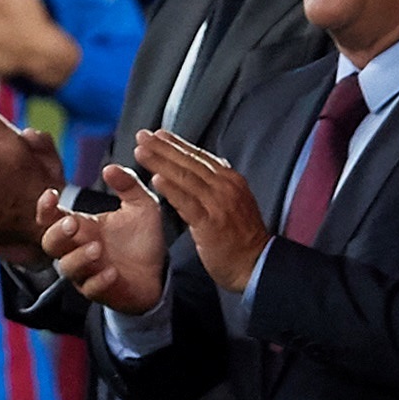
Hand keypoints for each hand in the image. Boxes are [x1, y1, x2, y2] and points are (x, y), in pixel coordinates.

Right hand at [40, 168, 169, 315]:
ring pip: (67, 267)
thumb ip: (128, 185)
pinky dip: (99, 280)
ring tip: (97, 248)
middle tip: (73, 223)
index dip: (45, 207)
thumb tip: (109, 168)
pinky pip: (91, 289)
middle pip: (50, 243)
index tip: (52, 194)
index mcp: (82, 227)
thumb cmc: (142, 240)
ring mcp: (86, 272)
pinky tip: (112, 272)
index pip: (51, 217)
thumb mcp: (142, 206)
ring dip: (78, 257)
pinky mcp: (100, 292)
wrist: (159, 274)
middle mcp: (78, 250)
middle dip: (57, 233)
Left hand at [129, 125, 273, 294]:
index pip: (199, 156)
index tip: (157, 134)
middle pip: (189, 161)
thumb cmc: (242, 238)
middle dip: (163, 147)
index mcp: (230, 180)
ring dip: (161, 162)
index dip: (177, 144)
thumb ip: (218, 185)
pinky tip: (155, 180)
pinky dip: (171, 189)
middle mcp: (225, 186)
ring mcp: (219, 203)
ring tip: (141, 152)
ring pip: (185, 177)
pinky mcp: (211, 222)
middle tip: (142, 135)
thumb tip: (201, 169)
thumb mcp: (234, 202)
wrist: (257, 265)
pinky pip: (188, 202)